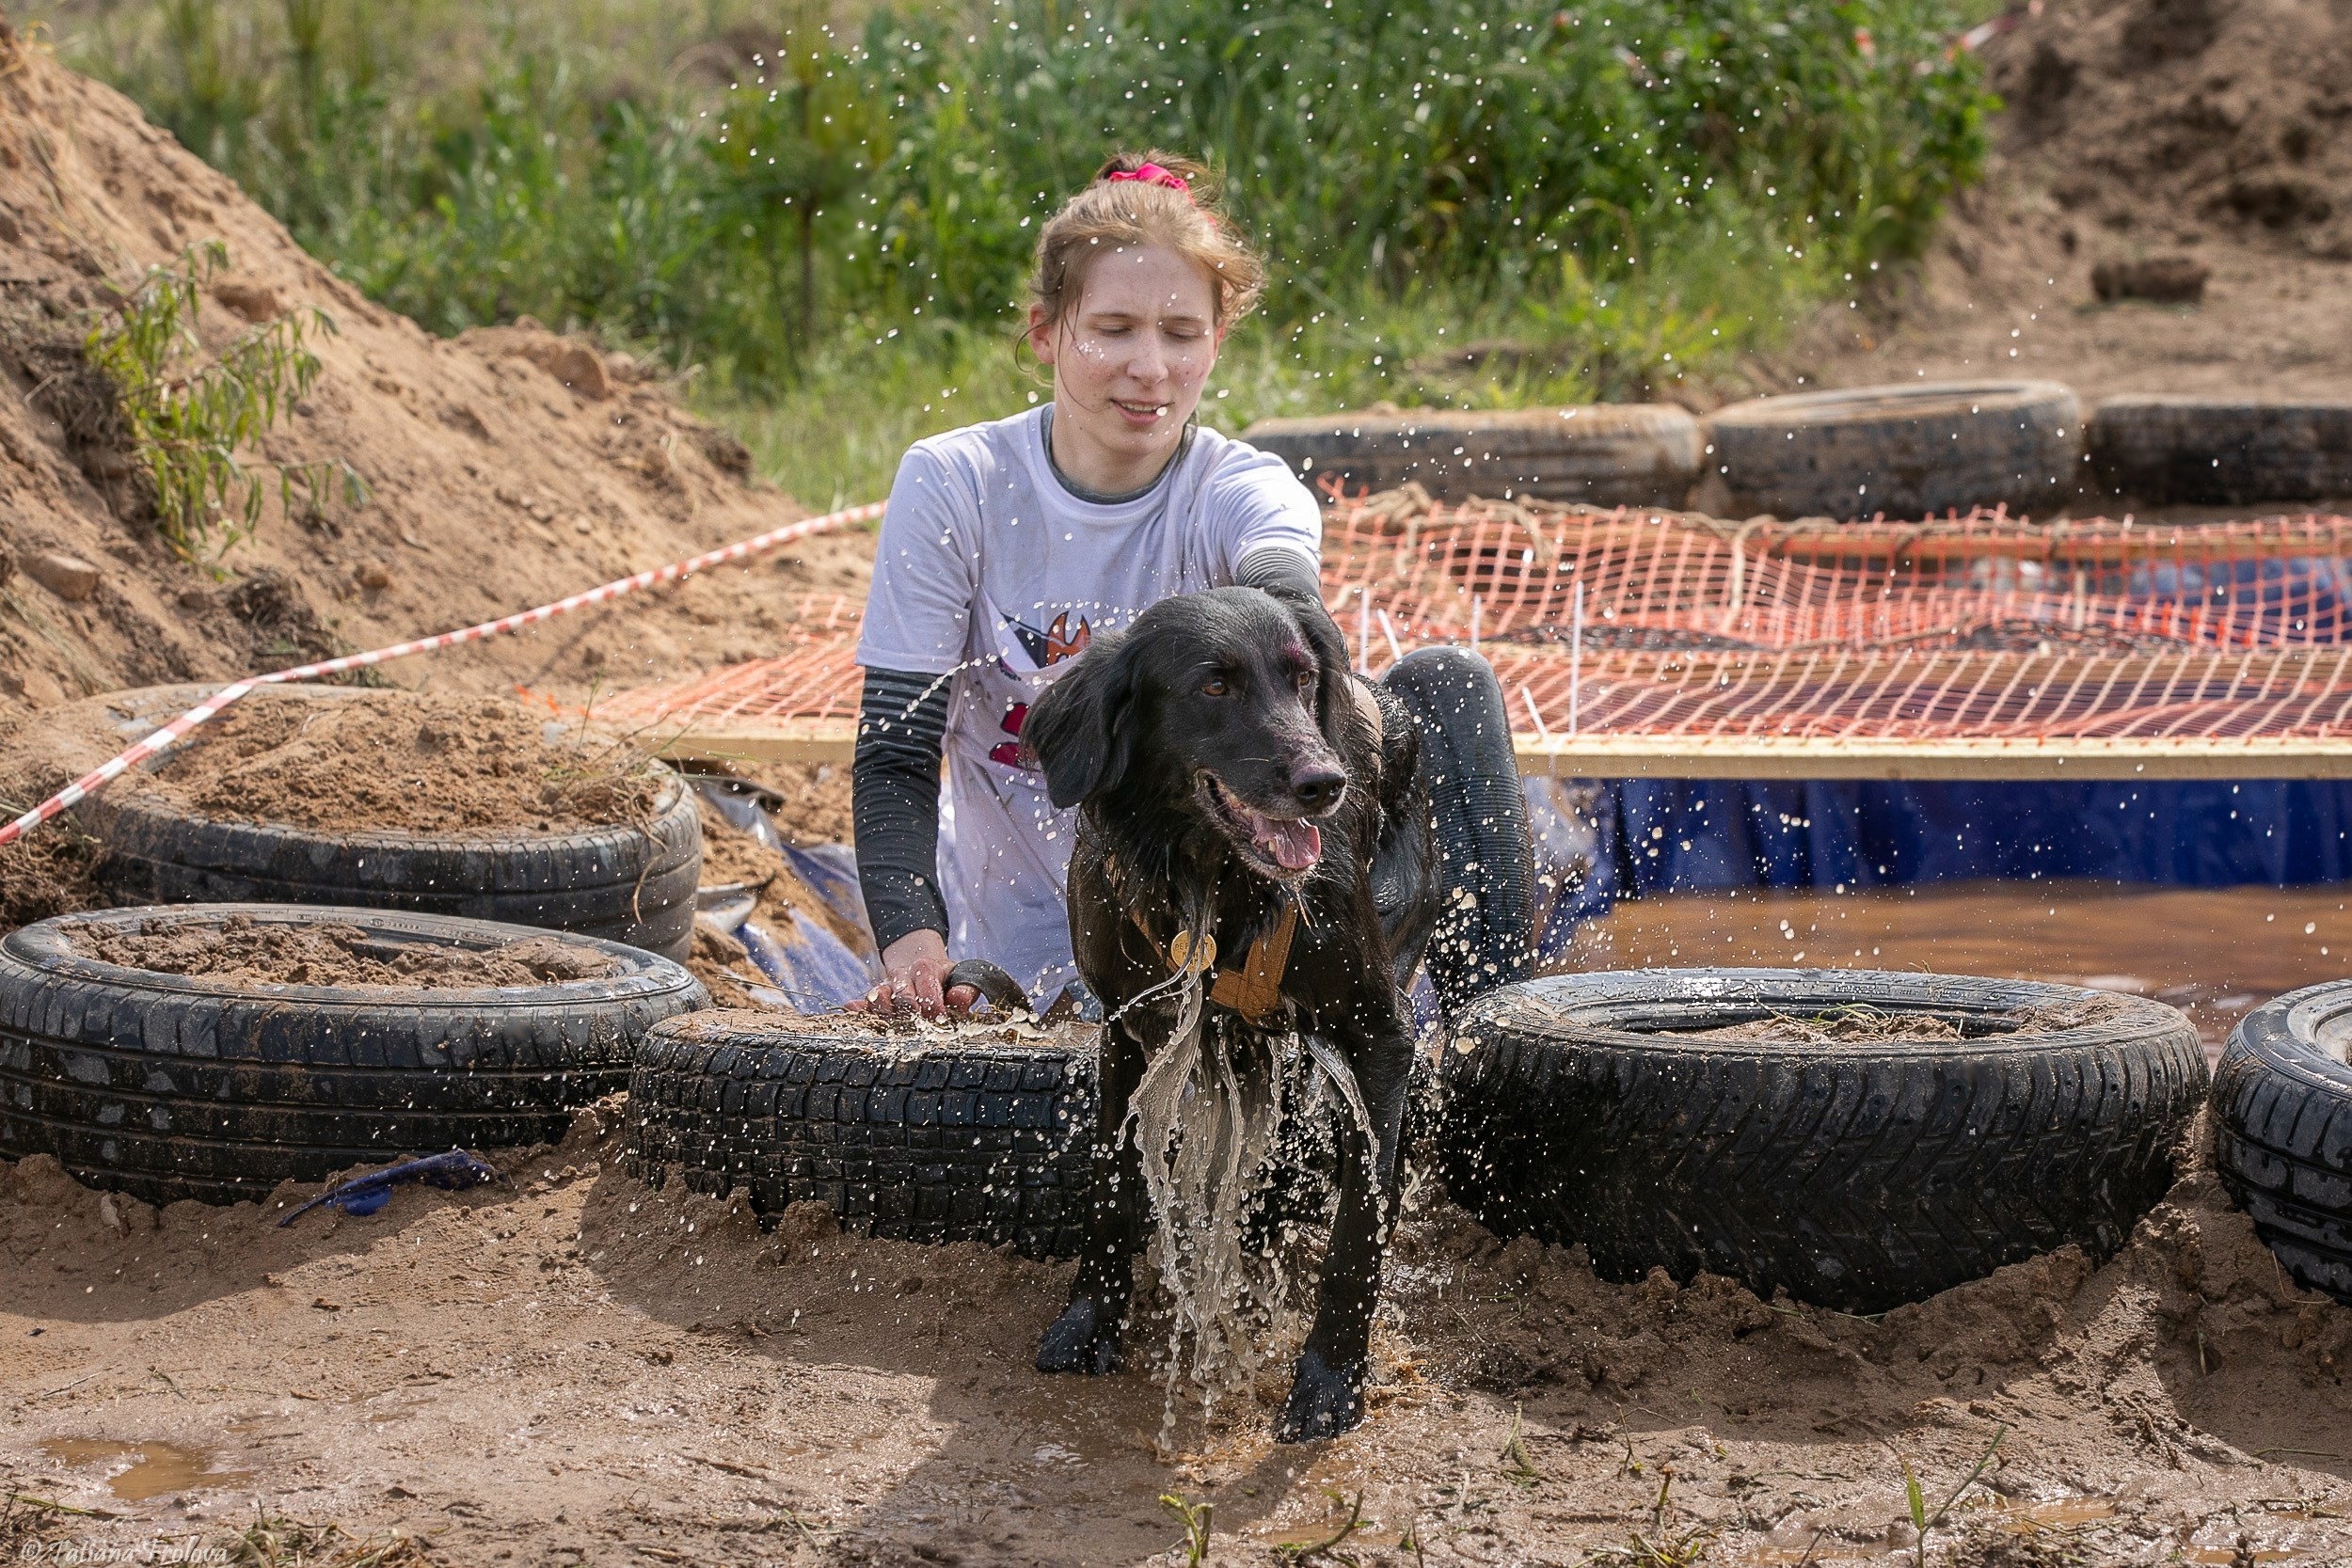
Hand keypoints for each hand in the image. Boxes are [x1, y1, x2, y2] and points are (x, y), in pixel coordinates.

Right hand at [854, 929, 977, 1017]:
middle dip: (909, 1009)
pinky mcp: (876, 999)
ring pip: (879, 996)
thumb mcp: (960, 976)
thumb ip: (966, 988)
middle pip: (902, 992)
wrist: (921, 966)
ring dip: (883, 1011)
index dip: (933, 1002)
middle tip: (916, 1025)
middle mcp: (903, 977)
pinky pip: (864, 1003)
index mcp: (926, 968)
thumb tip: (957, 998)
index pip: (927, 983)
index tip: (939, 1017)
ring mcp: (887, 988)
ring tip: (889, 1022)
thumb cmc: (945, 979)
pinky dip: (858, 1008)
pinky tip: (851, 1009)